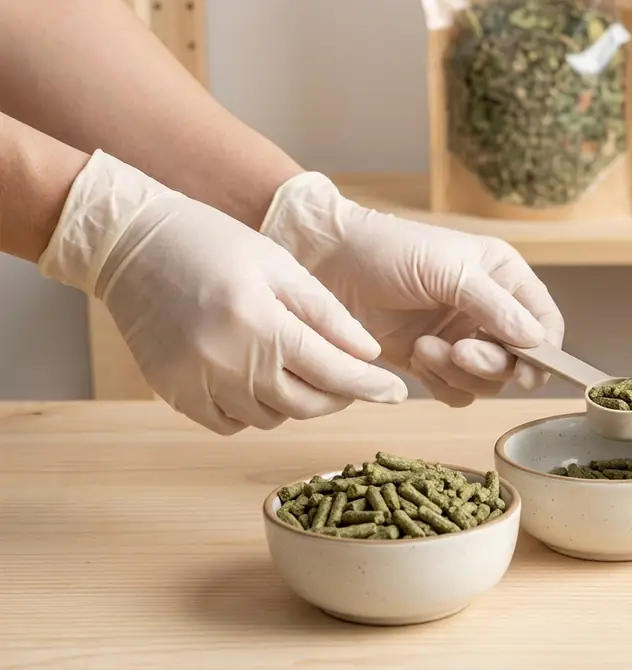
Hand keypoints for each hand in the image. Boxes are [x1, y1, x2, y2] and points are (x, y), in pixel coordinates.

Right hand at [38, 151, 408, 434]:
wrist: (133, 244)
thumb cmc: (217, 244)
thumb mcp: (282, 266)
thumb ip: (329, 315)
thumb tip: (370, 356)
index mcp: (260, 322)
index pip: (332, 371)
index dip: (370, 387)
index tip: (397, 394)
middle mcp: (227, 360)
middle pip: (305, 404)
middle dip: (337, 396)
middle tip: (350, 379)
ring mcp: (196, 382)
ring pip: (270, 417)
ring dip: (295, 401)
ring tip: (298, 368)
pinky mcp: (173, 393)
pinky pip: (230, 424)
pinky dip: (253, 410)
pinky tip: (258, 380)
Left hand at [259, 172, 564, 406]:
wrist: (329, 263)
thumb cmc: (390, 250)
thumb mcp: (449, 269)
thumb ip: (495, 305)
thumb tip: (536, 340)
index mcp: (505, 278)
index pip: (545, 323)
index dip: (543, 352)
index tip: (526, 368)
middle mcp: (489, 310)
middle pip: (518, 360)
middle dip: (490, 362)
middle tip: (461, 351)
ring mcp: (461, 337)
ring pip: (486, 382)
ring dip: (458, 372)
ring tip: (425, 348)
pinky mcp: (432, 361)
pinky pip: (456, 391)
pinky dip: (440, 383)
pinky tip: (416, 357)